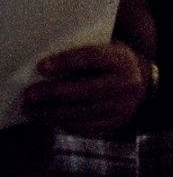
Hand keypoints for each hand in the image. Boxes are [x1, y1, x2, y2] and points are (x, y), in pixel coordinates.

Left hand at [23, 42, 150, 134]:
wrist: (140, 79)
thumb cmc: (110, 61)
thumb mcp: (104, 49)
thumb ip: (81, 56)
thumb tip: (44, 68)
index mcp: (122, 59)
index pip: (92, 58)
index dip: (66, 62)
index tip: (41, 67)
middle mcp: (127, 84)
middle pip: (85, 90)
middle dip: (53, 93)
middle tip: (29, 94)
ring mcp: (124, 106)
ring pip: (82, 112)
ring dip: (52, 113)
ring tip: (31, 110)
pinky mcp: (117, 123)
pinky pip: (85, 127)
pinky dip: (63, 123)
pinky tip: (48, 118)